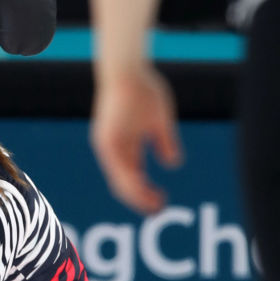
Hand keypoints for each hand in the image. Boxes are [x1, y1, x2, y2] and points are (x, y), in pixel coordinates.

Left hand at [91, 67, 182, 212]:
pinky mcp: (106, 140)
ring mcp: (107, 145)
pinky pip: (118, 169)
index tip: (162, 200)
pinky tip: (146, 189)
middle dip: (141, 200)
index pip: (131, 177)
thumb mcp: (159, 121)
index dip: (146, 192)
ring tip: (155, 206)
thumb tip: (173, 164)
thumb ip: (165, 142)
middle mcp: (112, 149)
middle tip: (159, 210)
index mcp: (123, 145)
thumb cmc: (144, 90)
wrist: (127, 69)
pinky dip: (132, 183)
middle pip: (123, 185)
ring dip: (137, 197)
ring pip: (120, 181)